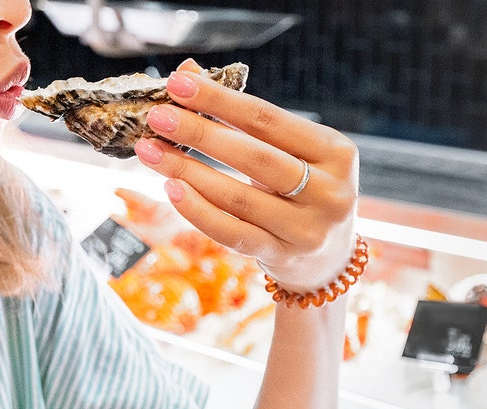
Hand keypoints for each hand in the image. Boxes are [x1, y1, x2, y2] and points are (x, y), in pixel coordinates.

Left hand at [134, 58, 358, 292]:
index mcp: (336, 151)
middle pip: (253, 156)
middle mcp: (330, 191)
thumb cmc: (301, 190)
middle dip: (199, 133)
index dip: (220, 100)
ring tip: (150, 151)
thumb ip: (241, 115)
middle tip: (157, 117)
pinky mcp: (283, 257)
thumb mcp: (287, 151)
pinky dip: (197, 210)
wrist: (327, 259)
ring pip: (237, 197)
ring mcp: (308, 229)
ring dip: (187, 171)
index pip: (268, 119)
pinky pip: (231, 233)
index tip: (177, 84)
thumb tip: (188, 72)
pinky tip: (170, 189)